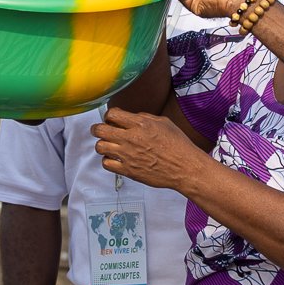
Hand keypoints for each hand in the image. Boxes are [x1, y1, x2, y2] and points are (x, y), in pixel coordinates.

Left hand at [91, 108, 205, 191]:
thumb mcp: (164, 123)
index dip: (109, 115)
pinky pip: (106, 164)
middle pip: (100, 130)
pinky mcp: (128, 170)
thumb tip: (132, 117)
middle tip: (100, 130)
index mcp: (140, 124)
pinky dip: (107, 160)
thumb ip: (145, 117)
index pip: (112, 114)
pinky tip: (115, 159)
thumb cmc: (178, 145)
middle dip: (97, 128)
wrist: (185, 167)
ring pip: (100, 147)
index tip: (111, 118)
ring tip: (109, 145)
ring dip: (102, 144)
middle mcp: (131, 138)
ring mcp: (128, 155)